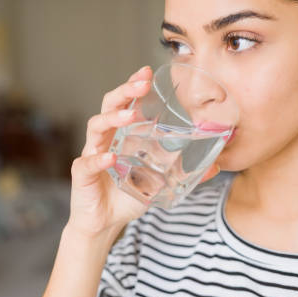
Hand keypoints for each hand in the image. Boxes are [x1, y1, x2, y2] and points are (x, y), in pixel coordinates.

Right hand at [67, 65, 220, 237]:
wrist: (103, 224)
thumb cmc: (127, 195)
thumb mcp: (159, 182)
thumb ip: (183, 172)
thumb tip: (215, 166)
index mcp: (121, 135)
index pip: (125, 103)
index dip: (133, 86)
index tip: (147, 72)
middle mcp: (105, 140)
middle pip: (109, 106)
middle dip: (124, 92)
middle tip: (142, 84)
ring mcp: (91, 155)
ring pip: (96, 127)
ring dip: (112, 119)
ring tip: (129, 116)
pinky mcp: (82, 176)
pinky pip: (86, 163)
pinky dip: (97, 159)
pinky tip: (109, 158)